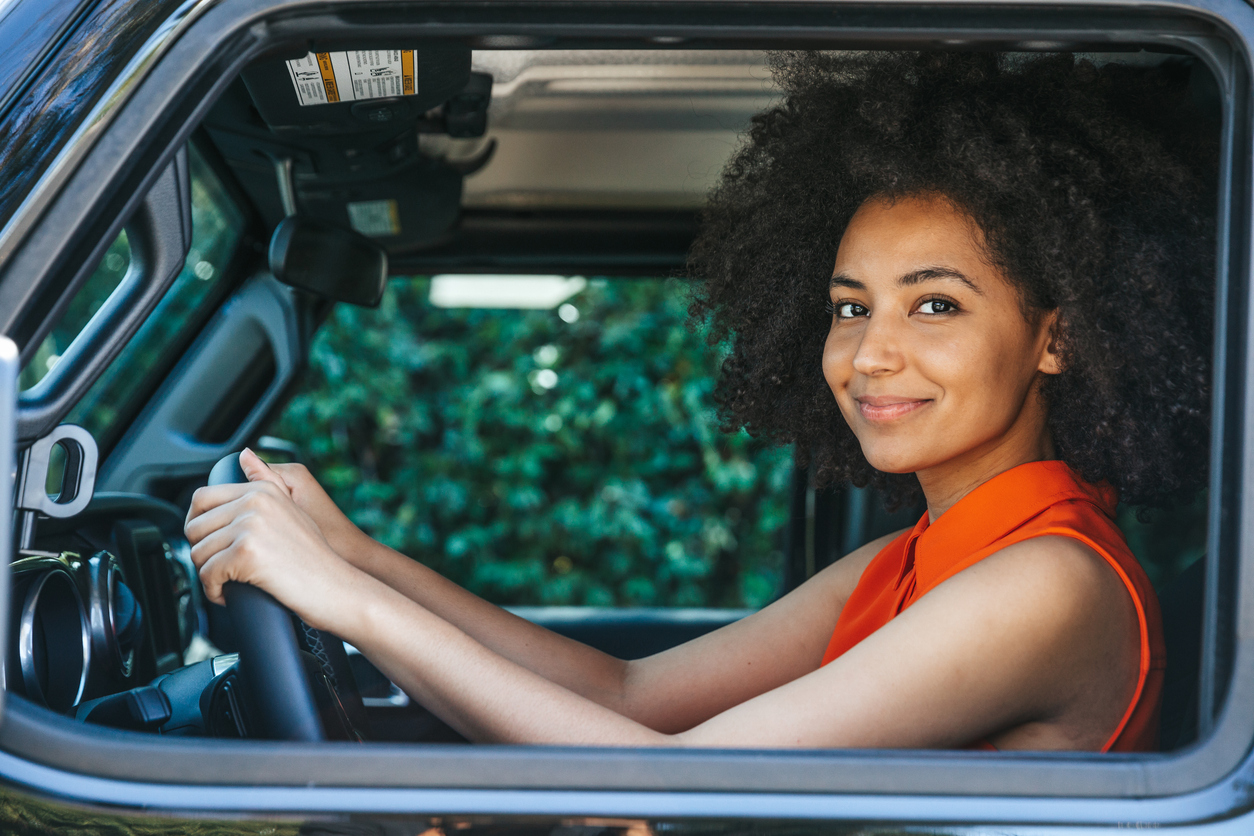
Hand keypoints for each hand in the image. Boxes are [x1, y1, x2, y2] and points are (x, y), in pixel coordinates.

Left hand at [184, 456, 360, 633]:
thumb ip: (266, 481)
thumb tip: (244, 454)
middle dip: (201, 553)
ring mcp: (250, 526)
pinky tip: (228, 595)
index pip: (202, 498)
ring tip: (228, 583)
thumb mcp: (292, 510)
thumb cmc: (315, 557)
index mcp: (261, 491)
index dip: (196, 524)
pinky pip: (207, 574)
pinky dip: (213, 591)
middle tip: (220, 569)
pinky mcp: (245, 552)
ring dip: (207, 575)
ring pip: (198, 553)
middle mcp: (254, 502)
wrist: (335, 586)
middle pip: (194, 527)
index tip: (206, 543)